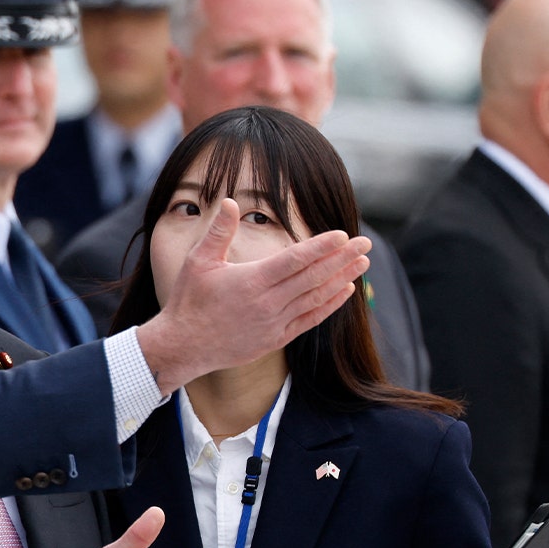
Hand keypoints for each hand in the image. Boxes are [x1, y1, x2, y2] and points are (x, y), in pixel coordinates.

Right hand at [137, 198, 370, 393]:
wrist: (183, 346)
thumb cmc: (188, 300)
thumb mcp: (198, 261)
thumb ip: (218, 231)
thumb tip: (231, 201)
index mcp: (252, 280)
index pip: (295, 259)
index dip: (322, 246)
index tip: (343, 234)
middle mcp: (268, 303)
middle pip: (314, 277)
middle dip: (342, 258)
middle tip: (365, 242)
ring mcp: (274, 323)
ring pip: (316, 298)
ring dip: (342, 279)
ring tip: (363, 263)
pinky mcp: (275, 339)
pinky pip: (310, 320)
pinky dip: (330, 306)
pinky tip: (346, 291)